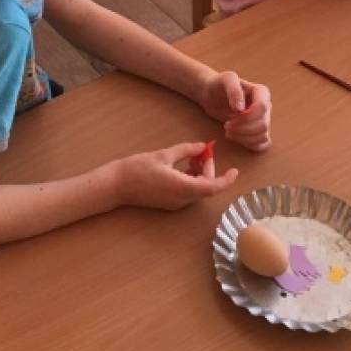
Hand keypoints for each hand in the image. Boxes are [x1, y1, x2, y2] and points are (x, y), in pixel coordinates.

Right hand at [113, 142, 237, 210]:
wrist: (115, 185)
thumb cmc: (137, 168)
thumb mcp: (163, 154)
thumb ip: (185, 150)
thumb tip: (202, 147)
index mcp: (182, 187)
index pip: (212, 187)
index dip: (226, 180)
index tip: (235, 171)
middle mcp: (181, 199)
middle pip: (206, 187)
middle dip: (208, 169)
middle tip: (203, 152)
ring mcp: (175, 203)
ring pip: (197, 190)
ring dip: (199, 174)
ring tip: (192, 156)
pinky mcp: (169, 203)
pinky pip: (188, 192)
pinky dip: (191, 180)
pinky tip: (184, 166)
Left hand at [198, 70, 271, 151]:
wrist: (212, 94)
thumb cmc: (219, 85)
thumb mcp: (225, 80)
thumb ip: (234, 90)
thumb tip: (240, 108)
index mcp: (261, 92)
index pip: (262, 108)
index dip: (247, 117)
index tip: (230, 118)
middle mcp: (266, 107)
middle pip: (263, 125)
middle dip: (243, 130)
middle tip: (226, 127)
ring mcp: (263, 119)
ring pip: (263, 136)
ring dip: (244, 138)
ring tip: (228, 132)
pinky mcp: (257, 131)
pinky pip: (262, 144)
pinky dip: (250, 145)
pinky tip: (237, 138)